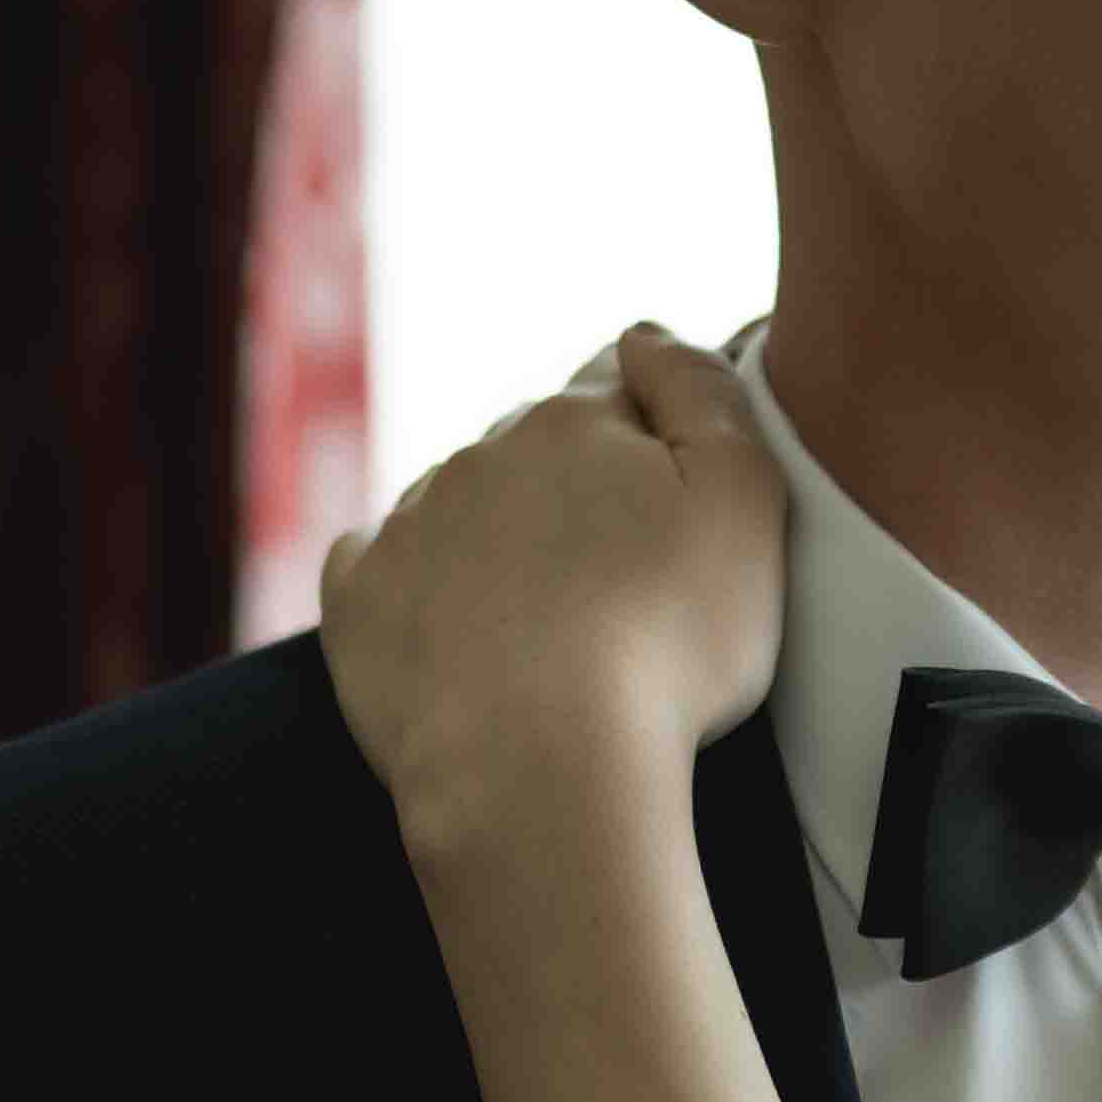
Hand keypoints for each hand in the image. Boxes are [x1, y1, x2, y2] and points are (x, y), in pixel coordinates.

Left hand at [318, 322, 787, 847]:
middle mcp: (480, 455)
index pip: (619, 388)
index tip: (680, 504)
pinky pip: (381, 565)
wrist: (539, 767)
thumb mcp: (744, 502)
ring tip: (551, 626)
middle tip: (626, 581)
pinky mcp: (357, 602)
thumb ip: (706, 394)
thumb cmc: (665, 646)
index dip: (657, 436)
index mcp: (574, 422)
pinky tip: (456, 631)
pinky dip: (417, 585)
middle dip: (577, 489)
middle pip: (538, 449)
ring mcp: (410, 527)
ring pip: (461, 504)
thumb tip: (643, 334)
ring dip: (500, 538)